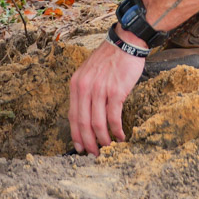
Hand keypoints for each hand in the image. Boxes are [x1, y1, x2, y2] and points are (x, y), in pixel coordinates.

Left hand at [68, 34, 143, 155]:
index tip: (80, 148)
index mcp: (76, 83)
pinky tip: (121, 136)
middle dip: (89, 142)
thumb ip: (85, 91)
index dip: (76, 134)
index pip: (73, 115)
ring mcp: (100, 89)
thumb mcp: (88, 72)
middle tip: (94, 154)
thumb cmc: (109, 59)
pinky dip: (116, 131)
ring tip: (109, 148)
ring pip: (97, 123)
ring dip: (103, 139)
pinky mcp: (116, 91)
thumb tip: (85, 116)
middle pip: (83, 123)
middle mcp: (85, 87)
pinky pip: (113, 118)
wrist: (125, 43)